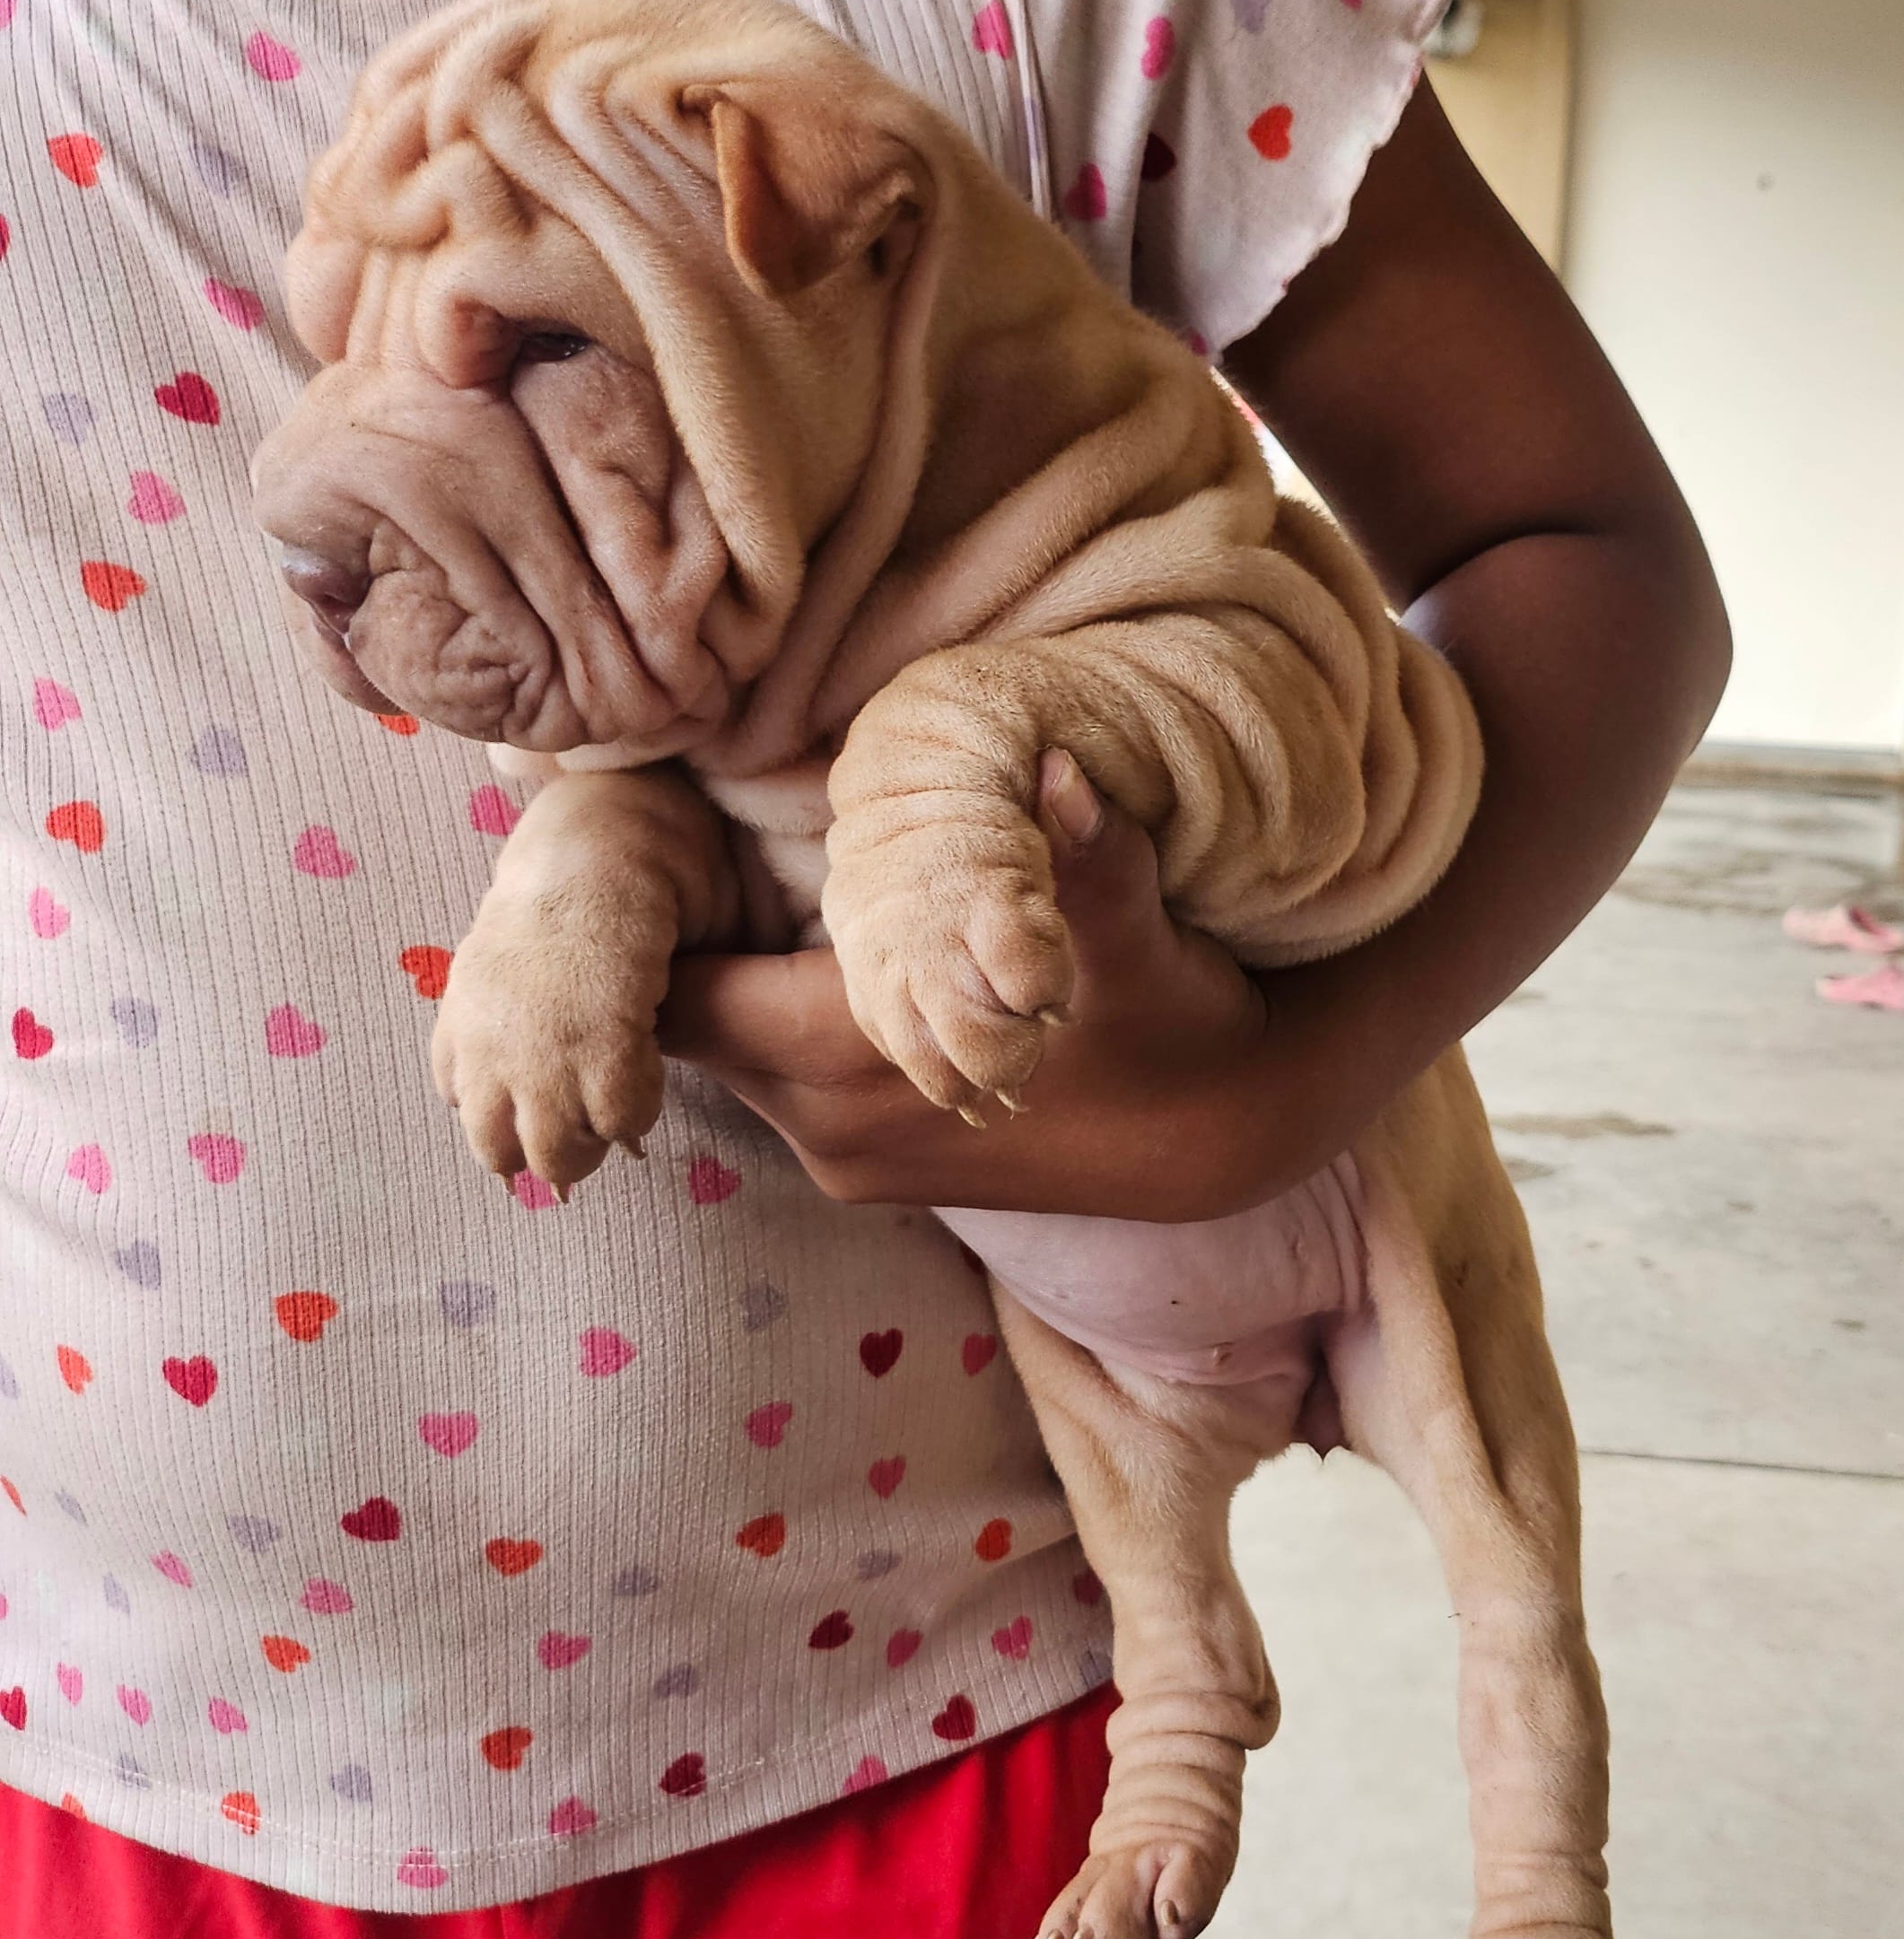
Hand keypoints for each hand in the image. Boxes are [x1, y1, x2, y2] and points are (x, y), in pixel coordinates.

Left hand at [657, 757, 1293, 1219]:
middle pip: (691, 1028)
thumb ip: (1089, 855)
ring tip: (749, 885)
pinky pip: (776, 1084)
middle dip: (684, 946)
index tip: (652, 843)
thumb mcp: (1137, 936)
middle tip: (696, 841)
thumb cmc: (1173, 1025)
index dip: (648, 927)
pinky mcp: (871, 1170)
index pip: (676, 1003)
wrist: (1219, 1140)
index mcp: (854, 1064)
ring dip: (734, 982)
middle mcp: (827, 1129)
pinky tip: (817, 956)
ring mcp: (847, 1159)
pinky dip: (774, 1024)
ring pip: (732, 1057)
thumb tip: (1056, 768)